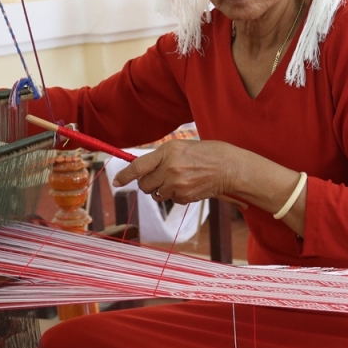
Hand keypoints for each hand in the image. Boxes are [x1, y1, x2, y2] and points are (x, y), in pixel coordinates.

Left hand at [112, 140, 237, 203]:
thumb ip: (161, 158)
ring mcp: (177, 183)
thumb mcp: (181, 148)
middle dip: (148, 184)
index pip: (138, 166)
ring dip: (163, 190)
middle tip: (160, 178)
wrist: (230, 167)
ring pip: (157, 194)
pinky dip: (177, 195)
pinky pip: (172, 200)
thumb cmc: (207, 154)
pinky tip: (189, 186)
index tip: (117, 181)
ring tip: (179, 180)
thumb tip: (142, 170)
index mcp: (167, 151)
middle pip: (144, 184)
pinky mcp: (184, 196)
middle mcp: (169, 167)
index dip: (124, 175)